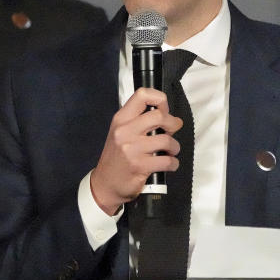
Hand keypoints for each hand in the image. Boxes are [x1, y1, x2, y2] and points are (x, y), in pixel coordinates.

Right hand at [90, 88, 182, 214]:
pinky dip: (173, 163)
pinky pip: (167, 161)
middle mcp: (124, 131)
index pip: (142, 95)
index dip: (160, 99)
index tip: (164, 109)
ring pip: (166, 140)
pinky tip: (169, 164)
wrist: (105, 184)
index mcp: (121, 119)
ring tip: (171, 150)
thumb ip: (139, 121)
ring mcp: (132, 149)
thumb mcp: (120, 132)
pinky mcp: (140, 166)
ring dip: (174, 147)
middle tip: (173, 130)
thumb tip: (167, 114)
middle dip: (173, 123)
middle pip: (159, 116)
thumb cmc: (116, 157)